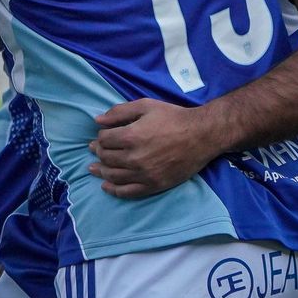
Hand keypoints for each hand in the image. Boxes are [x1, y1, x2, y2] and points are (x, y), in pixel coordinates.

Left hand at [87, 98, 224, 198]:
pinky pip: (129, 192)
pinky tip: (106, 187)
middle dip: (99, 153)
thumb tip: (97, 120)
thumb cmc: (173, 117)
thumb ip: (119, 112)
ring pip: (114, 176)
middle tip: (96, 151)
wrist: (202, 135)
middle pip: (106, 158)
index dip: (100, 137)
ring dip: (101, 172)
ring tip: (94, 169)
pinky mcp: (155, 185)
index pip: (104, 140)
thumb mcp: (145, 106)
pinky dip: (115, 191)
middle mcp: (135, 157)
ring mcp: (145, 174)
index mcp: (131, 136)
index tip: (101, 136)